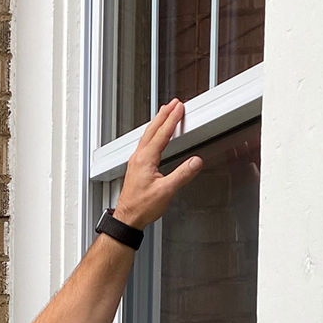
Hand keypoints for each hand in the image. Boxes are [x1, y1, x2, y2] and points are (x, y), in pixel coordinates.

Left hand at [114, 99, 202, 228]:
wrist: (128, 218)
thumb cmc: (142, 207)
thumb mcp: (166, 191)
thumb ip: (182, 175)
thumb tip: (195, 162)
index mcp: (145, 159)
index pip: (162, 134)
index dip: (172, 119)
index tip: (179, 108)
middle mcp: (139, 157)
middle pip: (152, 129)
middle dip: (164, 115)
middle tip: (173, 103)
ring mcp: (136, 161)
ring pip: (147, 135)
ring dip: (157, 122)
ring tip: (165, 113)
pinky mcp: (136, 167)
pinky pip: (145, 143)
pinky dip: (152, 134)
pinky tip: (155, 136)